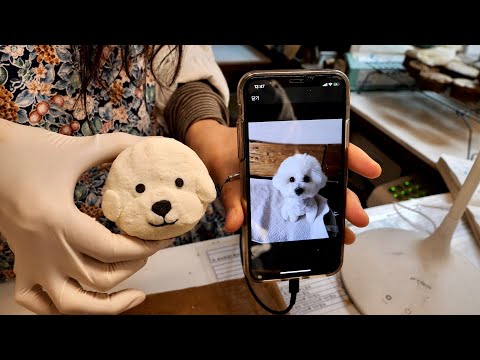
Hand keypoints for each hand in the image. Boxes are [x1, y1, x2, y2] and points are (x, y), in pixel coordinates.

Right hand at [0, 119, 171, 313]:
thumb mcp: (75, 148)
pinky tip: (88, 297)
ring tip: (135, 294)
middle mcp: (44, 250)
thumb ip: (117, 146)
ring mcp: (30, 263)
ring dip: (107, 304)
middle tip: (150, 250)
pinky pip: (41, 304)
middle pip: (100, 280)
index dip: (146, 247)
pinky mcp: (21, 266)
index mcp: (59, 221)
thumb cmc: (25, 151)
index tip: (162, 237)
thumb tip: (150, 145)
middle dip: (134, 267)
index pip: (113, 250)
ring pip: (71, 305)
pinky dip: (66, 308)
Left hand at [185, 120, 381, 243]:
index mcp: (287, 148)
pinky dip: (315, 215)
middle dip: (347, 199)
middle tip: (358, 219)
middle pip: (329, 178)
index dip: (353, 158)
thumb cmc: (223, 151)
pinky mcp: (281, 190)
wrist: (210, 148)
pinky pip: (303, 202)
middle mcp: (294, 162)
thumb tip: (235, 224)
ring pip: (320, 193)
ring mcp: (289, 177)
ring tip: (345, 234)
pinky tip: (324, 230)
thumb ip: (232, 197)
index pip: (329, 147)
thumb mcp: (226, 170)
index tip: (372, 170)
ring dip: (335, 213)